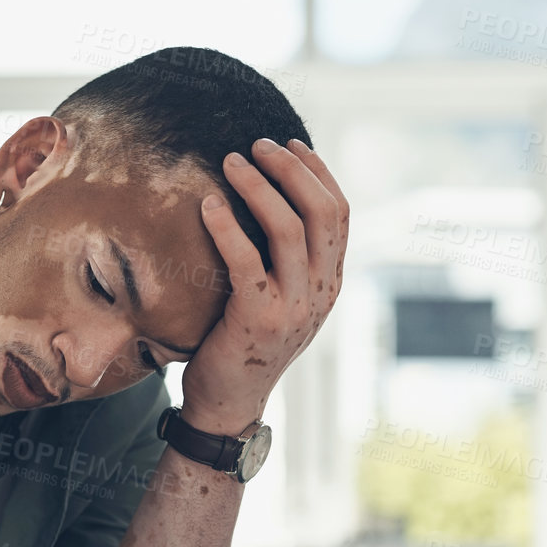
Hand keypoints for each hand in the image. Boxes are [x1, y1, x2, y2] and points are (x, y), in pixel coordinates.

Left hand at [180, 138, 348, 435]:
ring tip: (231, 162)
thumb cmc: (241, 344)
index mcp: (330, 282)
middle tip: (257, 144)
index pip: (339, 213)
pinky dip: (226, 226)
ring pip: (288, 227)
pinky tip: (207, 205)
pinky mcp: (259, 319)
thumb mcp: (278, 299)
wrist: (227, 402)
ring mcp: (295, 306)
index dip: (317, 172)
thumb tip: (269, 203)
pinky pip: (246, 260)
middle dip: (290, 168)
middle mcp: (321, 291)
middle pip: (320, 210)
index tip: (291, 144)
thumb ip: (285, 261)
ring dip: (259, 186)